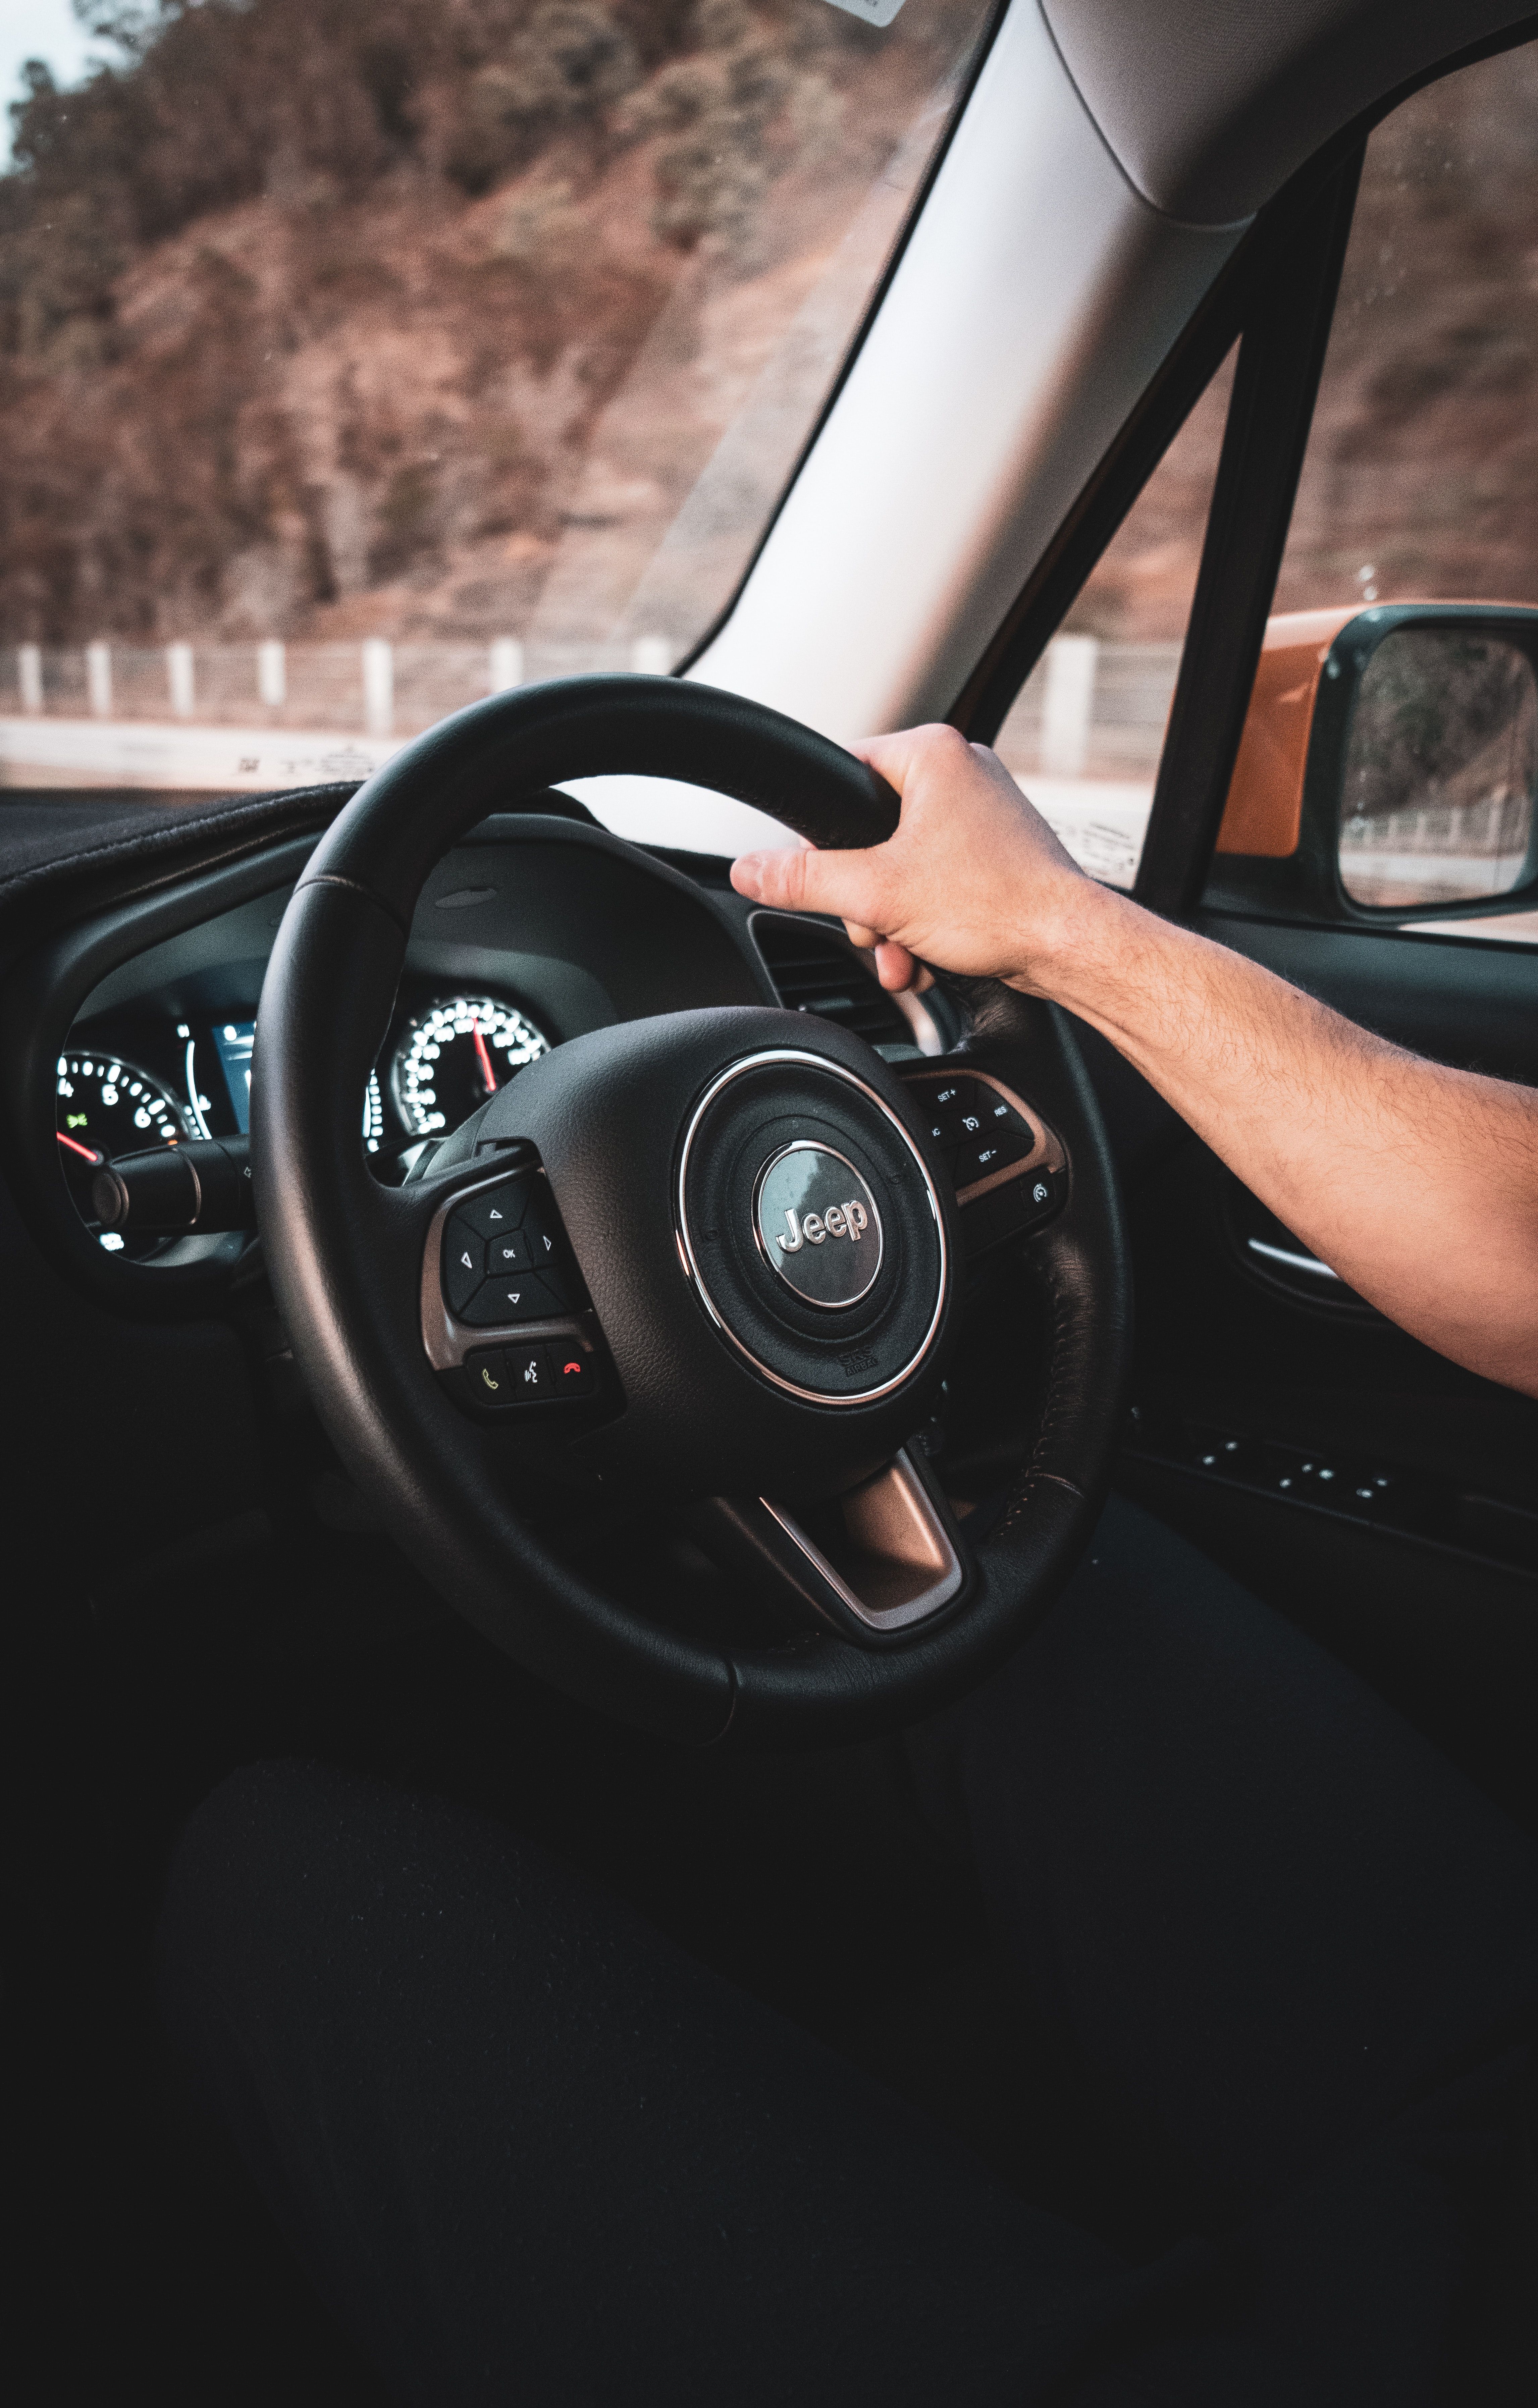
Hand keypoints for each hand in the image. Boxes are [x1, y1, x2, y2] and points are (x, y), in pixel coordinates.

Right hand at [730, 723, 1107, 995]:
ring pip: (901, 866)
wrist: (1070, 945)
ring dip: (891, 920)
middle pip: (869, 833)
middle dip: (864, 898)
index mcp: (932, 754)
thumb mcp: (876, 894)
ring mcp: (981, 813)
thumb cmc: (996, 903)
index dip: (821, 836)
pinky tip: (928, 955)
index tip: (825, 877)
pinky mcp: (995, 854)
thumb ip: (803, 881)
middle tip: (876, 927)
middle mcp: (960, 772)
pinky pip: (935, 882)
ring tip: (906, 952)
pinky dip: (924, 922)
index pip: (842, 775)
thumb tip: (748, 870)